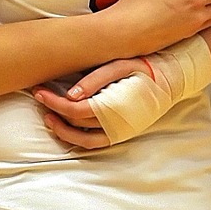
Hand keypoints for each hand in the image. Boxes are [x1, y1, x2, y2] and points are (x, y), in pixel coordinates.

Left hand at [33, 59, 149, 150]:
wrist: (171, 80)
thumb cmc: (143, 69)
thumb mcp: (120, 65)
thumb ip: (95, 79)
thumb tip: (70, 95)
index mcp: (113, 108)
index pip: (74, 111)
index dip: (53, 102)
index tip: (40, 91)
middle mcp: (116, 125)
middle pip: (75, 126)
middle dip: (53, 113)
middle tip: (39, 98)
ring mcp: (119, 133)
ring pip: (83, 142)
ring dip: (62, 132)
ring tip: (48, 117)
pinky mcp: (122, 134)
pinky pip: (96, 144)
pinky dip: (78, 139)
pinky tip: (68, 127)